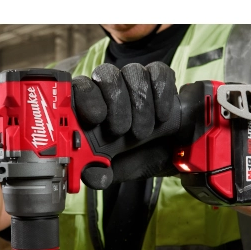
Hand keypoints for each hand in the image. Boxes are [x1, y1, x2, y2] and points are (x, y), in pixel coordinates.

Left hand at [72, 62, 178, 188]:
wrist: (169, 154)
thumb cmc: (135, 156)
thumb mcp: (116, 169)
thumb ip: (99, 173)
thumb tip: (90, 177)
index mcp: (91, 106)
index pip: (81, 87)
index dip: (86, 97)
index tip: (96, 118)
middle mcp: (109, 87)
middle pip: (107, 74)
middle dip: (117, 103)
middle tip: (123, 131)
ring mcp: (133, 80)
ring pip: (132, 72)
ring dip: (140, 104)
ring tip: (143, 132)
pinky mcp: (158, 78)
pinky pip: (157, 72)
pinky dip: (161, 92)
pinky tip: (161, 115)